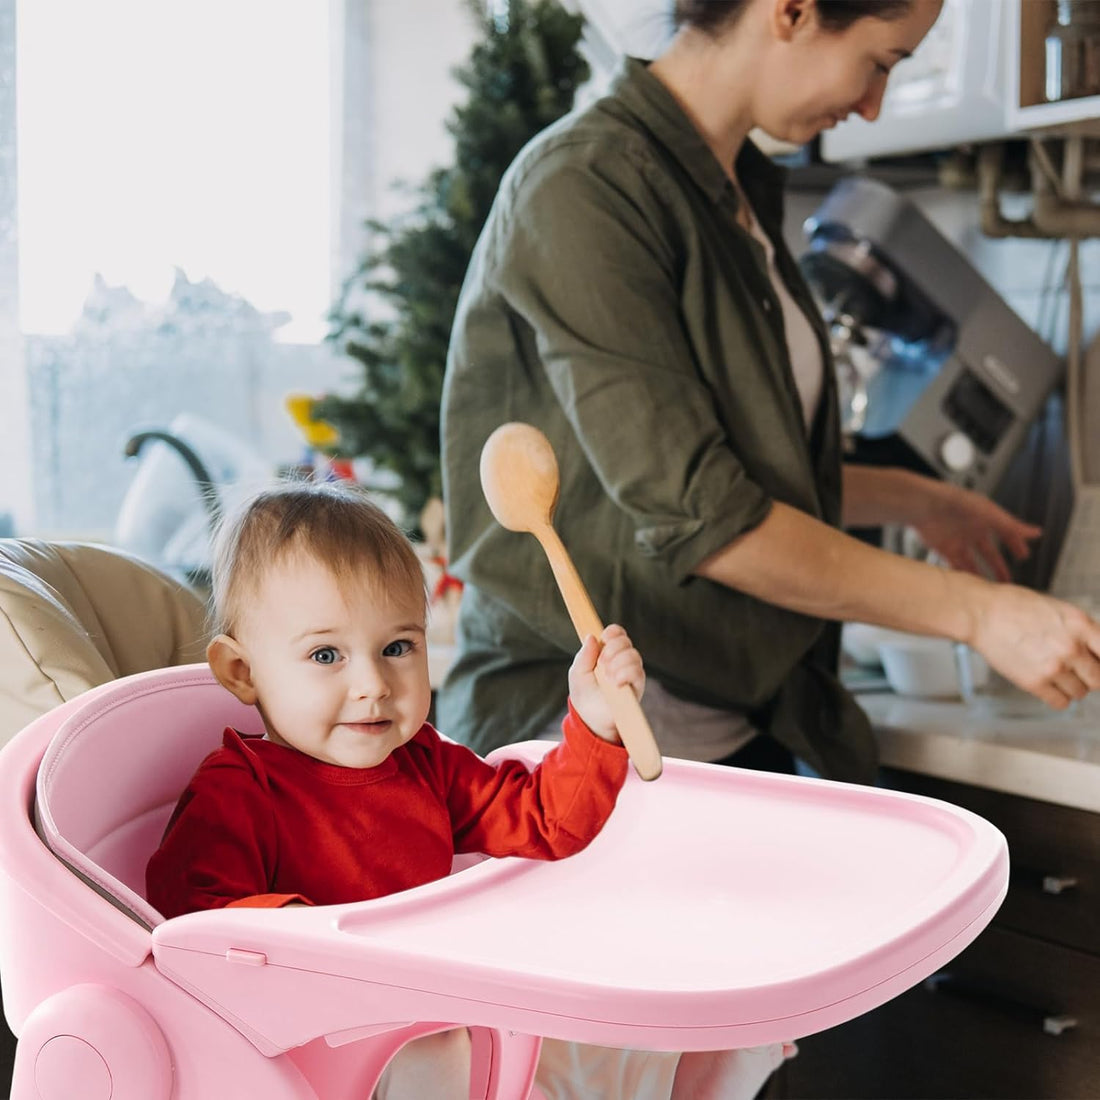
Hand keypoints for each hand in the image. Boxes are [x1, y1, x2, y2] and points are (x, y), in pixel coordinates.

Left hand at [567, 624, 644, 741]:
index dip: (613, 632)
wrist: (591, 720)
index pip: (617, 633)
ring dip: (618, 662)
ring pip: (633, 655)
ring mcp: (631, 672)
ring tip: (608, 677)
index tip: (604, 638)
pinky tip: (616, 682)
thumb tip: (591, 637)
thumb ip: (584, 655)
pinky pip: (638, 672)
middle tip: (602, 663)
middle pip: (626, 641)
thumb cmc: (584, 695)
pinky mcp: (637, 686)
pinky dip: (625, 673)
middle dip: (612, 649)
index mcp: (607, 653)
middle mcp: (622, 660)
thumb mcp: (578, 673)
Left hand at [911, 480, 1040, 581]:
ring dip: (981, 574)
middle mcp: (972, 530)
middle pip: (989, 552)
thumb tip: (1036, 532)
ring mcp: (958, 540)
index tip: (1024, 556)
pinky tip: (971, 586)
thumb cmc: (957, 503)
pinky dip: (963, 575)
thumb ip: (1011, 526)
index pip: (1004, 533)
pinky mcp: (943, 548)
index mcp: (985, 519)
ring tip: (990, 589)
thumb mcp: (989, 514)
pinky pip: (956, 565)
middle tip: (1008, 581)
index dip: (1015, 544)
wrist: (925, 506)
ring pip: (973, 562)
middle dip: (998, 566)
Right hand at [968, 587, 1099, 708]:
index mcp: (1081, 625)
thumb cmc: (1013, 606)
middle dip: (1089, 676)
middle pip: (1098, 678)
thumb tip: (1093, 650)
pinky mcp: (1034, 682)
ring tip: (1055, 675)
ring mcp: (1054, 667)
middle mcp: (1072, 648)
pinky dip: (1057, 698)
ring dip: (1071, 687)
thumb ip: (1079, 630)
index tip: (1095, 664)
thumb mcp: (1057, 609)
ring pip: (1080, 692)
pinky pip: (1060, 702)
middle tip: (1076, 671)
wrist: (980, 613)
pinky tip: (1048, 686)